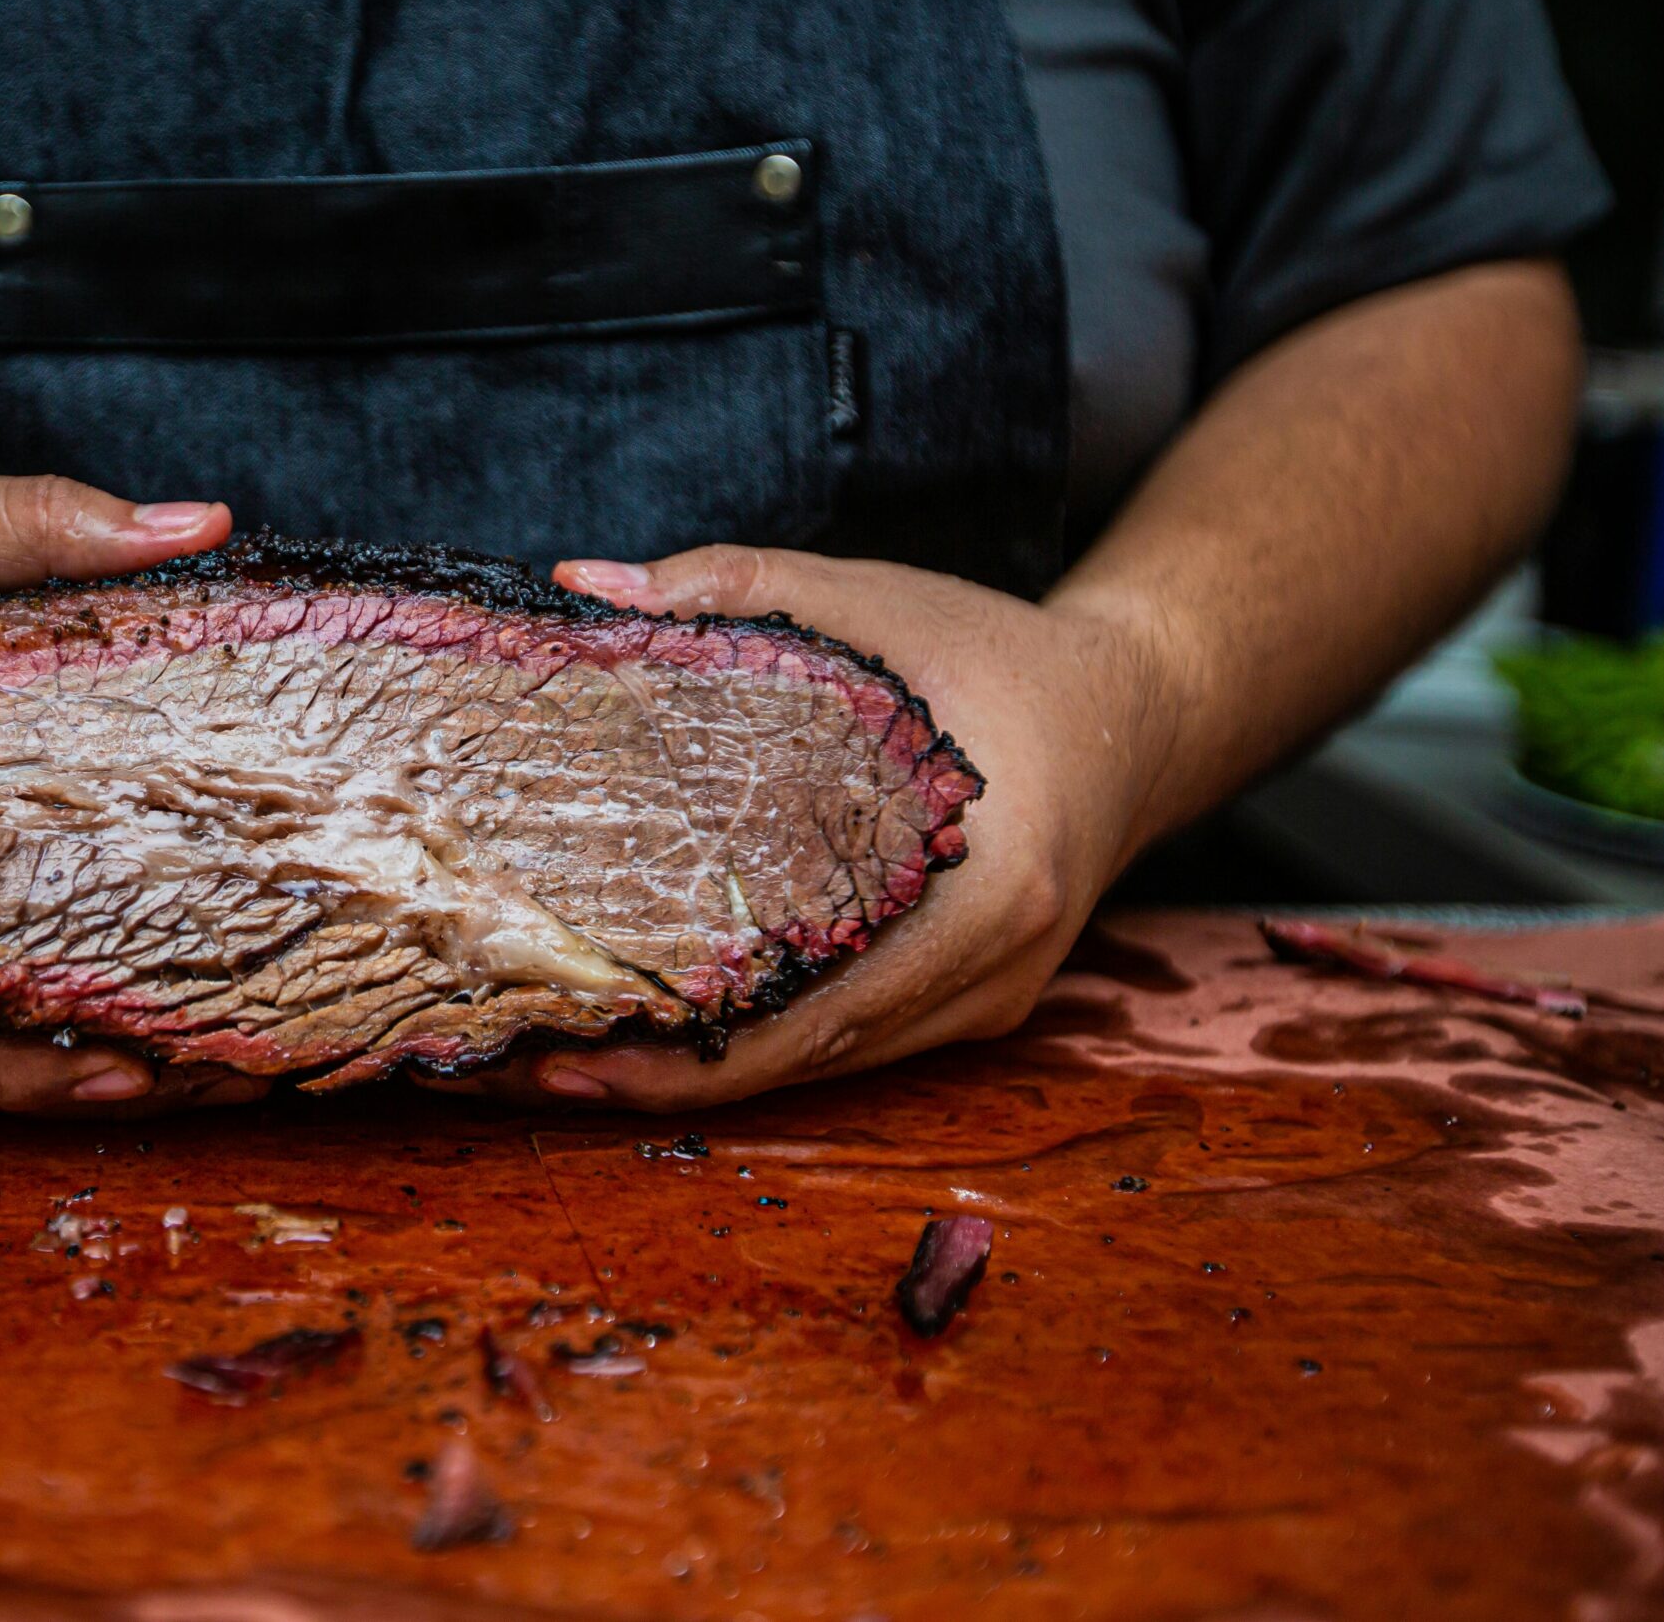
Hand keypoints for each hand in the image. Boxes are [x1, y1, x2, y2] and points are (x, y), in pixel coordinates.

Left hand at [418, 544, 1188, 1111]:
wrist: (1139, 710)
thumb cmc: (1003, 655)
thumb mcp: (875, 601)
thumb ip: (735, 587)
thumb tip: (579, 590)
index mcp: (985, 890)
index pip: (813, 1011)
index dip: (685, 1051)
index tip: (570, 1056)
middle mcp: (991, 971)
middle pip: (803, 1060)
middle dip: (659, 1077)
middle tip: (524, 1070)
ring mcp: (987, 1001)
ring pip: (822, 1063)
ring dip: (694, 1072)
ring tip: (560, 1062)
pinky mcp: (972, 1002)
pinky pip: (850, 1040)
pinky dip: (753, 1043)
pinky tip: (657, 1030)